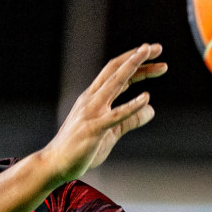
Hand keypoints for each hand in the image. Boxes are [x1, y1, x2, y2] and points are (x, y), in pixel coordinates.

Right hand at [40, 43, 164, 183]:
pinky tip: (146, 98)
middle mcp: (91, 99)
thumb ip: (130, 120)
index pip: (116, 73)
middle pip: (115, 70)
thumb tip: (152, 109)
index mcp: (93, 98)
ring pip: (114, 83)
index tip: (154, 55)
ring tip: (148, 53)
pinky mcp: (94, 129)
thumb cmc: (80, 148)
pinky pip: (115, 114)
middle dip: (136, 56)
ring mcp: (92, 112)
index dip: (136, 63)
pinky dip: (131, 105)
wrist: (55, 164)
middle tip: (157, 47)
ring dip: (132, 66)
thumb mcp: (111, 132)